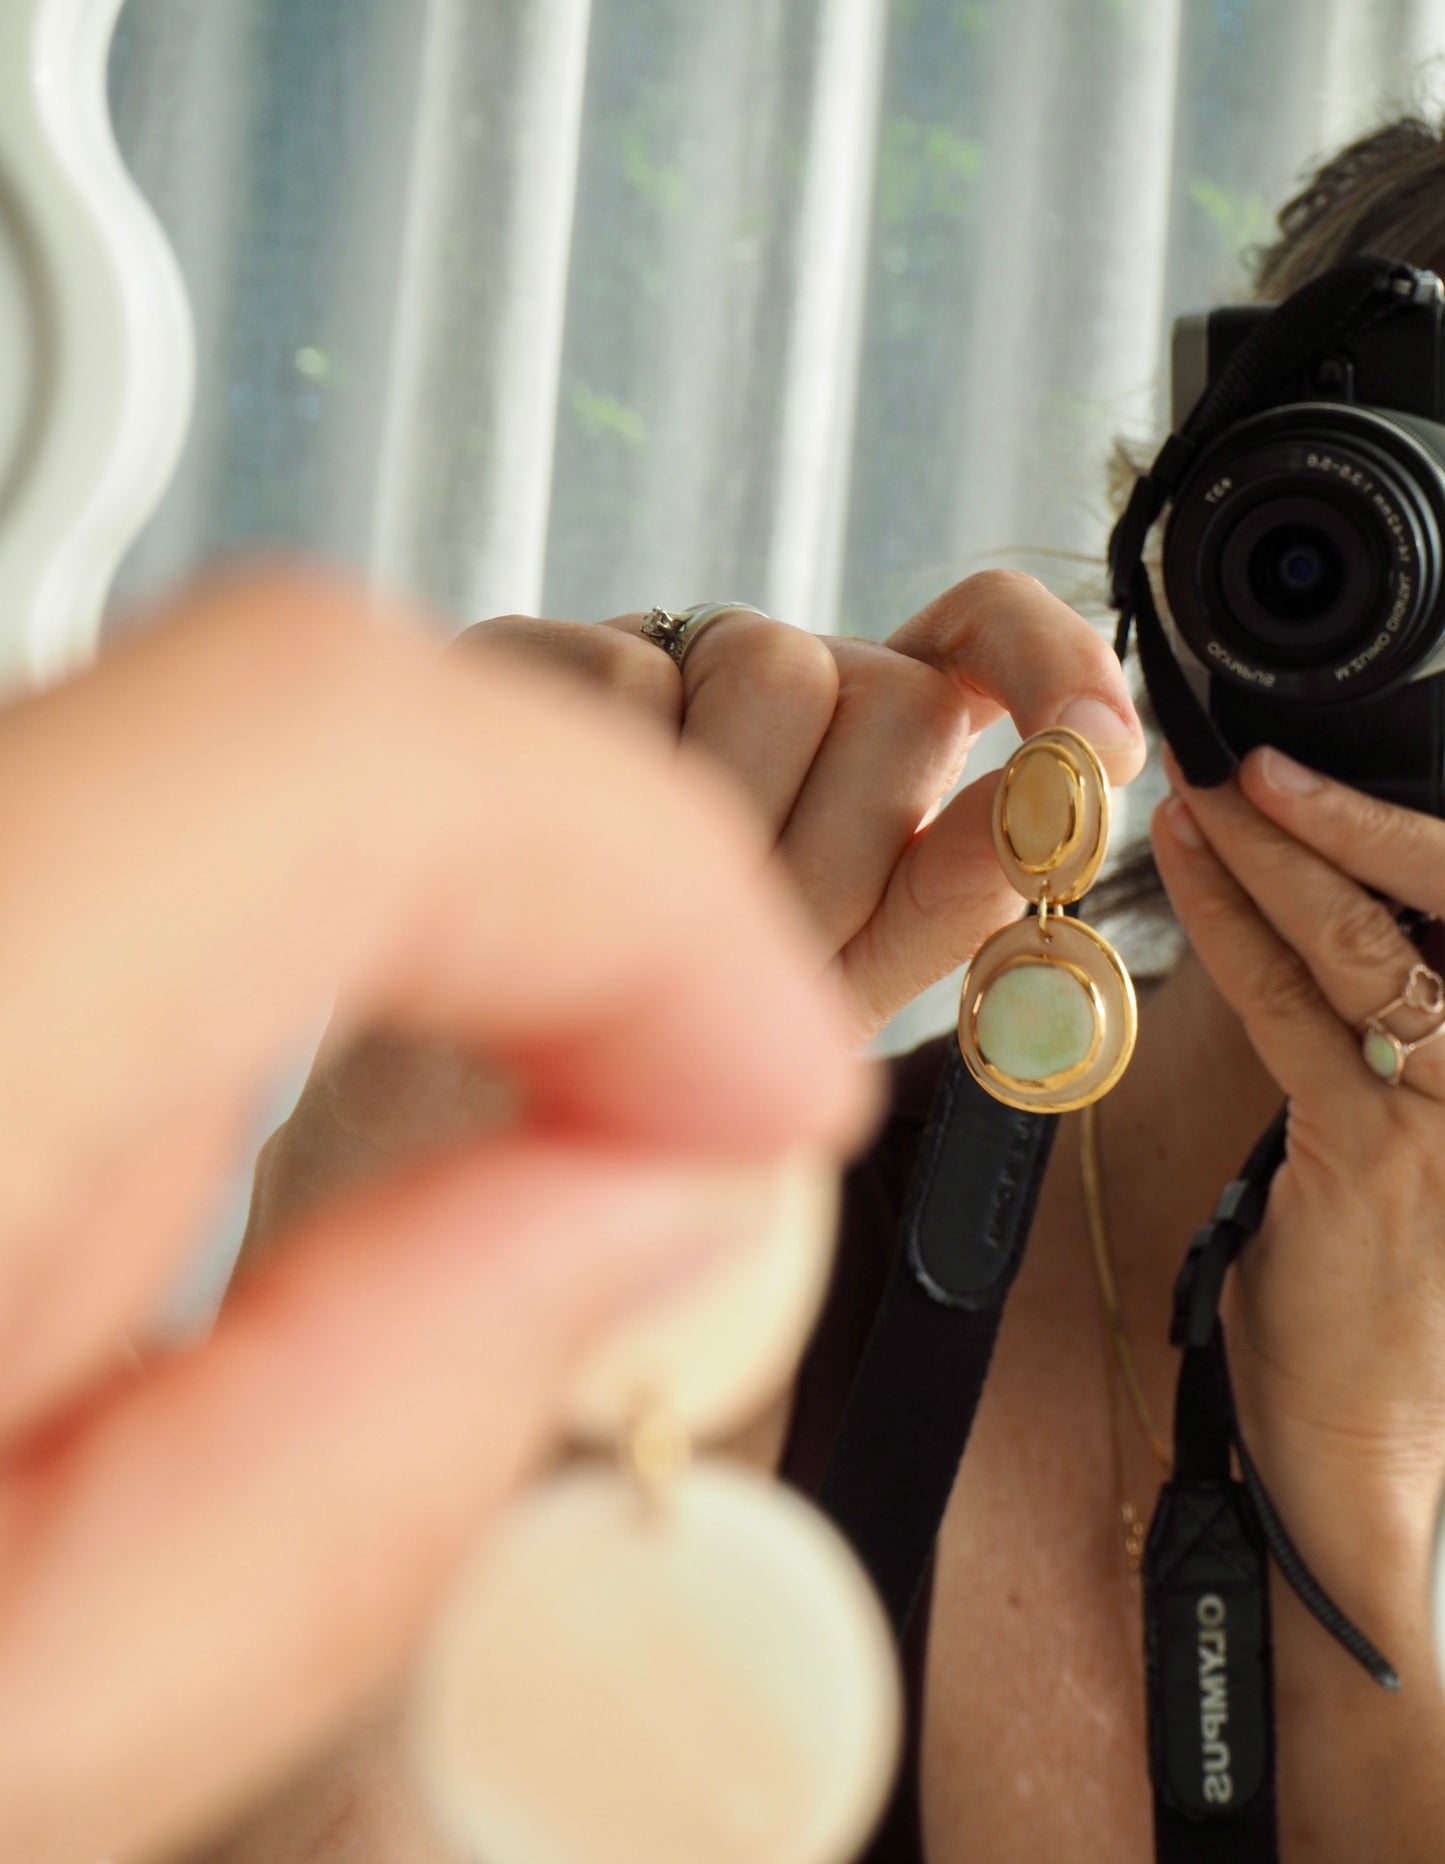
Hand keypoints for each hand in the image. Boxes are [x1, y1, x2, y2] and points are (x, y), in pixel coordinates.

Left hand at [0, 570, 869, 1863]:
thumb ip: (365, 1468)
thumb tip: (644, 1213)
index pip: (327, 740)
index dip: (632, 875)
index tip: (768, 1079)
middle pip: (291, 743)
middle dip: (558, 943)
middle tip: (653, 1178)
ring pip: (195, 802)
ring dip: (390, 999)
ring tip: (381, 1269)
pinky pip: (89, 858)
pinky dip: (231, 995)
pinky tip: (160, 1229)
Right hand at [472, 571, 1146, 1038]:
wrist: (486, 1087)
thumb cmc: (670, 1046)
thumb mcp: (840, 990)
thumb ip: (948, 895)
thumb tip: (1060, 802)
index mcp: (868, 750)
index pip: (987, 640)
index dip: (1059, 669)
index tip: (1102, 749)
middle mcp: (784, 686)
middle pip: (899, 692)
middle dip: (856, 856)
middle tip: (769, 967)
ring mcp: (666, 659)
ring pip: (783, 673)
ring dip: (745, 835)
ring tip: (661, 941)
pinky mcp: (544, 647)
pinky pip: (639, 682)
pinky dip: (622, 790)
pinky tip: (565, 871)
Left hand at [1153, 747, 1444, 1589]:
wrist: (1365, 1444)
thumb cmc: (1380, 1287)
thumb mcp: (1409, 1142)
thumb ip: (1393, 1035)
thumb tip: (1323, 921)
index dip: (1400, 830)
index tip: (1321, 769)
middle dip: (1344, 816)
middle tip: (1247, 755)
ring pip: (1366, 945)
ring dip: (1272, 858)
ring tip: (1199, 797)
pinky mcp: (1381, 1157)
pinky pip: (1296, 1015)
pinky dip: (1235, 934)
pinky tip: (1191, 877)